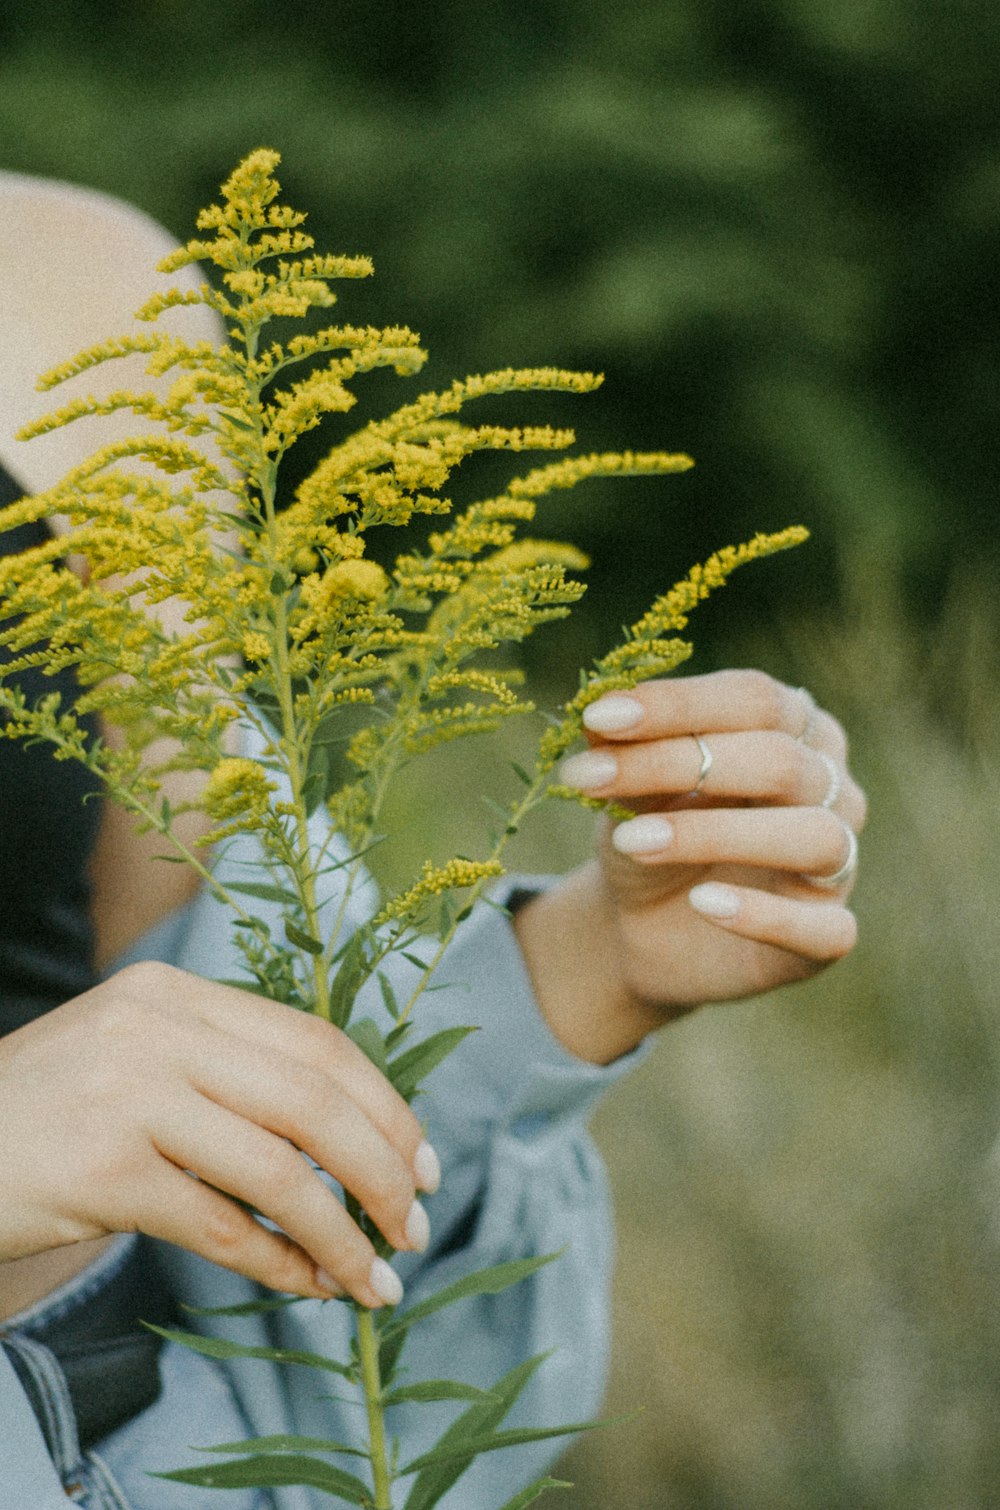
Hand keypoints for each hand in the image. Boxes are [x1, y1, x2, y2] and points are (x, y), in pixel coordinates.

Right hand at [0, 963, 439, 1306]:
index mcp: (176, 995)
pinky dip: (278, 1263)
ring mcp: (127, 1096)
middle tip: (416, 1228)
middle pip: (315, 1100)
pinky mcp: (101, 1170)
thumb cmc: (48, 1113)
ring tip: (373, 1281)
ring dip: (343, 1235)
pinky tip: (305, 1287)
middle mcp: (157, 1031)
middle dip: (384, 1170)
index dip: (386, 1106)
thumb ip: (225, 1074)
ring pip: (279, 1171)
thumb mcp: (135, 1058)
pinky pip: (220, 1225)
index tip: (425, 1162)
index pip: (315, 1042)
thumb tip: (350, 1139)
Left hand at [515, 670, 864, 1061]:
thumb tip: (600, 717)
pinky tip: (702, 903)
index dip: (678, 706)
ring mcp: (840, 861)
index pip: (754, 698)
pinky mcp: (828, 933)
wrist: (643, 926)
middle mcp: (829, 786)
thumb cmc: (650, 833)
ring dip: (715, 834)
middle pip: (779, 761)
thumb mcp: (628, 791)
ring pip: (813, 837)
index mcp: (794, 728)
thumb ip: (624, 755)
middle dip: (677, 765)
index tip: (597, 719)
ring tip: (633, 840)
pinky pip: (823, 927)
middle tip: (593, 780)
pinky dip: (764, 916)